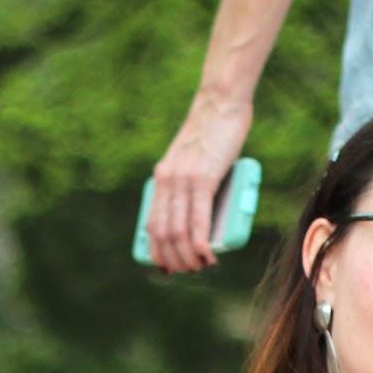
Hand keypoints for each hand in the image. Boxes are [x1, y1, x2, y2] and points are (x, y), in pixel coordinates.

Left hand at [146, 91, 253, 273]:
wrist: (221, 102)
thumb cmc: (214, 132)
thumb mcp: (193, 161)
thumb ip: (190, 183)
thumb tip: (201, 214)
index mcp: (161, 178)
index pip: (152, 224)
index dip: (158, 251)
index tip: (168, 266)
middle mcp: (166, 180)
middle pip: (163, 233)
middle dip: (175, 259)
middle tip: (190, 270)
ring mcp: (183, 179)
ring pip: (178, 231)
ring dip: (188, 256)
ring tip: (201, 266)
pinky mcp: (204, 177)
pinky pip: (197, 219)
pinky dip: (200, 242)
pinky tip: (206, 255)